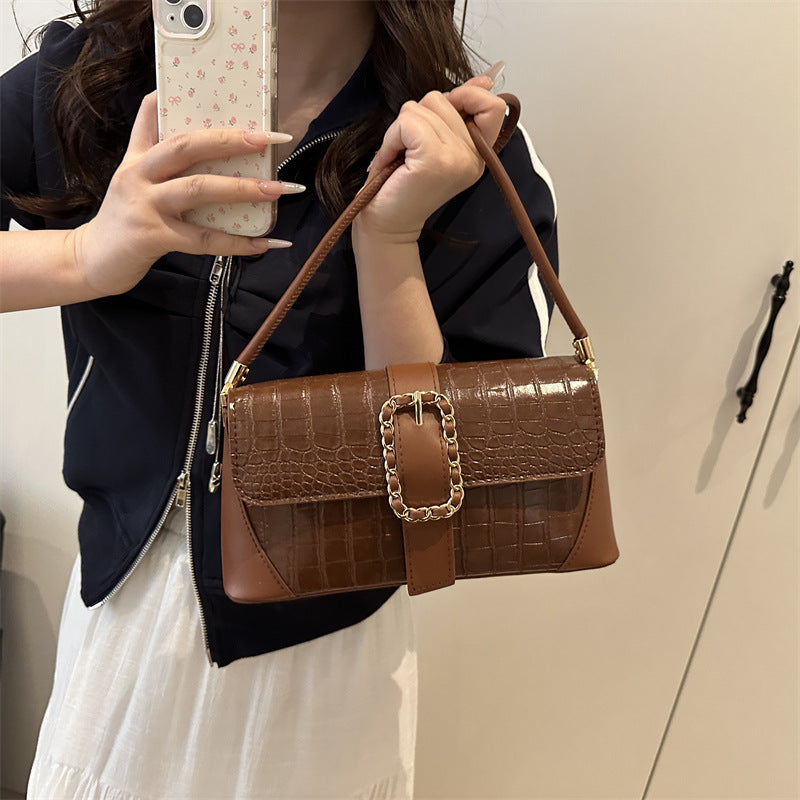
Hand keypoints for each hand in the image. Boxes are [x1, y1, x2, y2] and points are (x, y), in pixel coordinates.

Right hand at [70, 90, 300, 297]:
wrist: (90, 261)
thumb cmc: (123, 218)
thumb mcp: (130, 173)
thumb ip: (145, 140)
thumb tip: (159, 100)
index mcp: (139, 158)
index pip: (166, 120)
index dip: (197, 106)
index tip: (236, 102)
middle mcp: (139, 176)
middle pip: (186, 147)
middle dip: (229, 141)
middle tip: (267, 139)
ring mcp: (145, 206)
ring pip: (197, 189)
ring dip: (241, 189)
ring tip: (276, 189)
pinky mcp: (152, 237)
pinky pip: (202, 239)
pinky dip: (236, 243)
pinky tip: (263, 244)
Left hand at [352, 74, 506, 242]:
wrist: (386, 224)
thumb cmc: (402, 185)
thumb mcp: (435, 141)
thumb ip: (458, 111)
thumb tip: (484, 80)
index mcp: (478, 154)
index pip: (494, 105)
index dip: (465, 95)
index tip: (444, 114)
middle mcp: (473, 158)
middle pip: (443, 98)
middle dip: (417, 118)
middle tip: (410, 151)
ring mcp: (457, 160)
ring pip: (422, 107)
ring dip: (401, 129)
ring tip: (401, 158)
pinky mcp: (434, 160)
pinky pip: (408, 122)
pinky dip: (392, 138)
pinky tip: (393, 161)